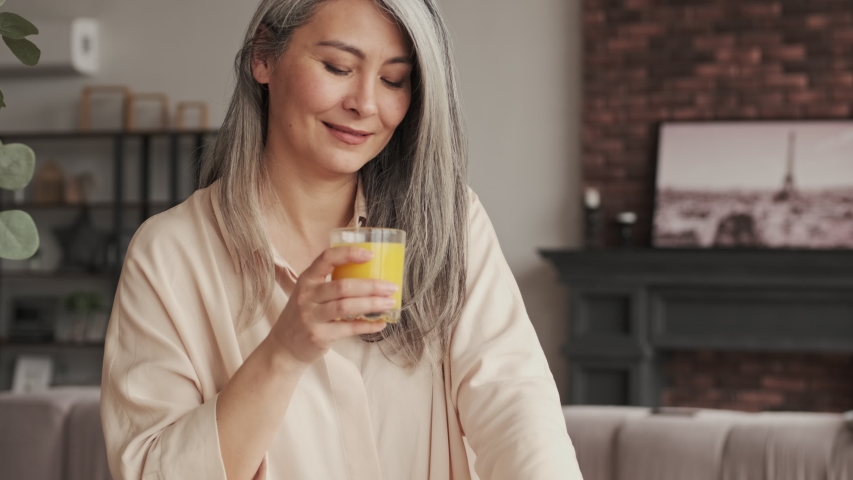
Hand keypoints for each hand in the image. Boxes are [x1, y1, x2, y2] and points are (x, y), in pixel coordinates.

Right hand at [267, 246, 395, 364]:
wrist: (284, 347)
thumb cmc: (304, 315)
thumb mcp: (310, 294)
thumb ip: (331, 284)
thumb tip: (371, 276)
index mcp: (307, 279)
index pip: (327, 258)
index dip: (349, 254)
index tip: (370, 255)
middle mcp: (307, 296)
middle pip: (343, 286)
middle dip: (371, 286)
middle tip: (391, 287)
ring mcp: (311, 316)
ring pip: (346, 307)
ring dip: (372, 304)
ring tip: (389, 302)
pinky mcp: (318, 336)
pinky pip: (348, 329)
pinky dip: (367, 326)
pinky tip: (380, 323)